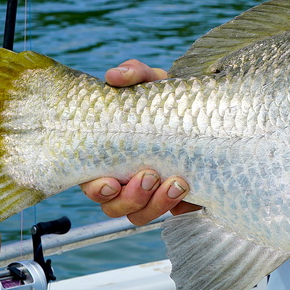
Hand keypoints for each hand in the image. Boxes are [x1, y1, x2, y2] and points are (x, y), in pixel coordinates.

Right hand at [78, 60, 199, 224]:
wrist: (198, 110)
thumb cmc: (163, 98)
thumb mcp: (150, 81)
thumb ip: (134, 74)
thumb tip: (115, 75)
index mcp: (109, 156)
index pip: (91, 183)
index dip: (97, 189)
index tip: (111, 182)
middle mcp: (125, 179)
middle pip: (114, 206)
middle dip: (131, 197)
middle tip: (151, 175)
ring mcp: (150, 193)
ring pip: (141, 214)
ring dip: (157, 204)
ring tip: (177, 182)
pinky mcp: (175, 198)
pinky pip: (172, 213)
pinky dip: (179, 206)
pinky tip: (190, 189)